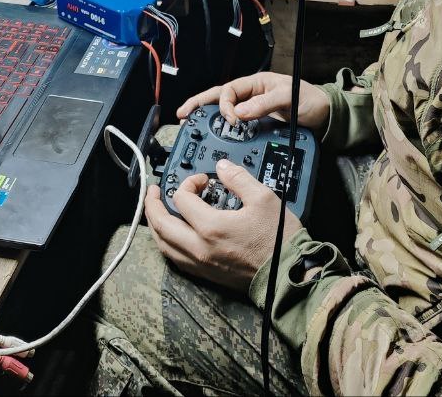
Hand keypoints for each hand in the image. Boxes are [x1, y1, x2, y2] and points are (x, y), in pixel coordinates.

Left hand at [144, 159, 302, 291]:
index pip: (182, 199)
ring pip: (164, 245)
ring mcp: (201, 264)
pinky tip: (171, 236)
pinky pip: (175, 259)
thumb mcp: (263, 199)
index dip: (189, 183)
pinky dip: (167, 244)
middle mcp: (199, 248)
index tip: (203, 180)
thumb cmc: (279, 240)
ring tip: (157, 212)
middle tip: (153, 191)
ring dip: (156, 225)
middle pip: (161, 225)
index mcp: (211, 227)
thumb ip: (238, 179)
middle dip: (152, 204)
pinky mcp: (206, 274)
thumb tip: (222, 167)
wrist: (288, 275)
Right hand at [176, 72, 330, 130]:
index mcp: (256, 83)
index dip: (226, 105)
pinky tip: (210, 134)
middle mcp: (251, 94)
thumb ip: (265, 104)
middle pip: (218, 97)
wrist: (325, 116)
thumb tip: (240, 112)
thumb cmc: (310, 100)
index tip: (232, 121)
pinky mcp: (256, 122)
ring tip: (188, 122)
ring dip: (204, 115)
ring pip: (222, 110)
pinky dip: (219, 127)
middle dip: (198, 104)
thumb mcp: (289, 98)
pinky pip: (233, 122)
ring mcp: (252, 108)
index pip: (230, 90)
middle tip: (182, 114)